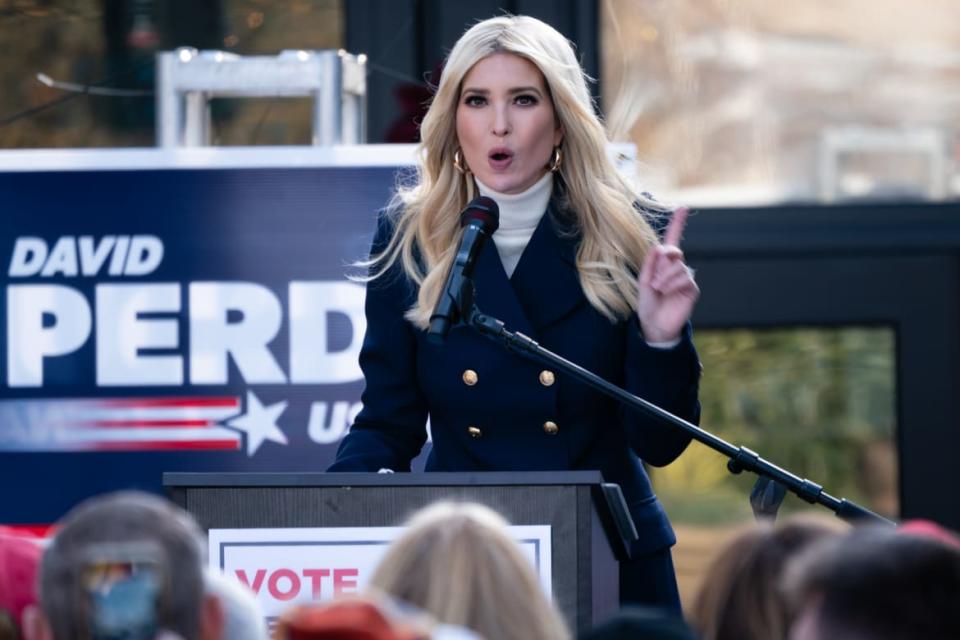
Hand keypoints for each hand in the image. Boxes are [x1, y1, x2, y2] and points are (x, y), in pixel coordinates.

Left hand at [637, 207, 699, 342]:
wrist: (654, 324)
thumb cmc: (647, 303)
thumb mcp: (643, 281)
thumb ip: (650, 264)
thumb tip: (658, 246)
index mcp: (663, 262)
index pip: (672, 239)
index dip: (677, 223)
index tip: (683, 207)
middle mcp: (676, 267)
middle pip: (673, 251)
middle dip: (662, 261)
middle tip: (653, 279)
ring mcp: (685, 277)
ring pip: (677, 266)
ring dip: (664, 277)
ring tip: (657, 289)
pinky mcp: (692, 288)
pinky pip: (684, 278)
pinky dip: (672, 284)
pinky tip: (666, 292)